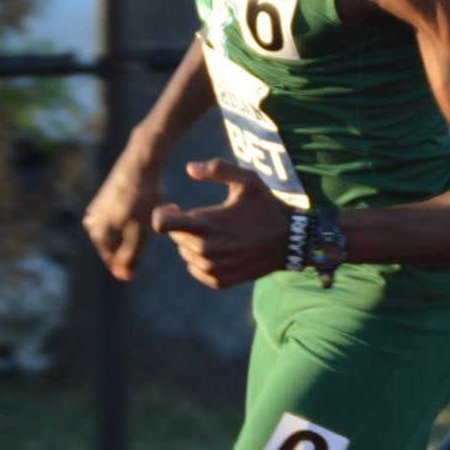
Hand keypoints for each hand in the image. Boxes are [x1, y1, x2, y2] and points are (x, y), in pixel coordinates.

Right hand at [82, 141, 163, 281]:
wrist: (142, 160)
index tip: (150, 236)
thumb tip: (122, 277)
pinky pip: (123, 216)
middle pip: (118, 246)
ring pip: (122, 230)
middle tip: (151, 223)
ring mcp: (97, 208)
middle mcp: (91, 222)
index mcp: (97, 233)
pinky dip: (136, 215)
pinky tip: (148, 203)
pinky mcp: (106, 197)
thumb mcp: (139, 233)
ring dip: (138, 227)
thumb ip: (129, 257)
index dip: (136, 258)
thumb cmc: (142, 197)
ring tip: (151, 213)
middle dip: (137, 241)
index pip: (115, 262)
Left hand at [151, 159, 291, 289]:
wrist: (288, 243)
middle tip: (206, 218)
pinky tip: (221, 249)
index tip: (175, 207)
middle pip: (175, 237)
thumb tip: (189, 168)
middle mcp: (205, 249)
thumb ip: (217, 169)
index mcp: (206, 223)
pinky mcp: (219, 281)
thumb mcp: (247, 180)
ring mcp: (212, 268)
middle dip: (183, 226)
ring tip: (217, 233)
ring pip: (185, 254)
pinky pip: (196, 270)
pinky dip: (202, 260)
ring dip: (193, 243)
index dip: (162, 213)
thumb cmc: (265, 208)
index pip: (161, 223)